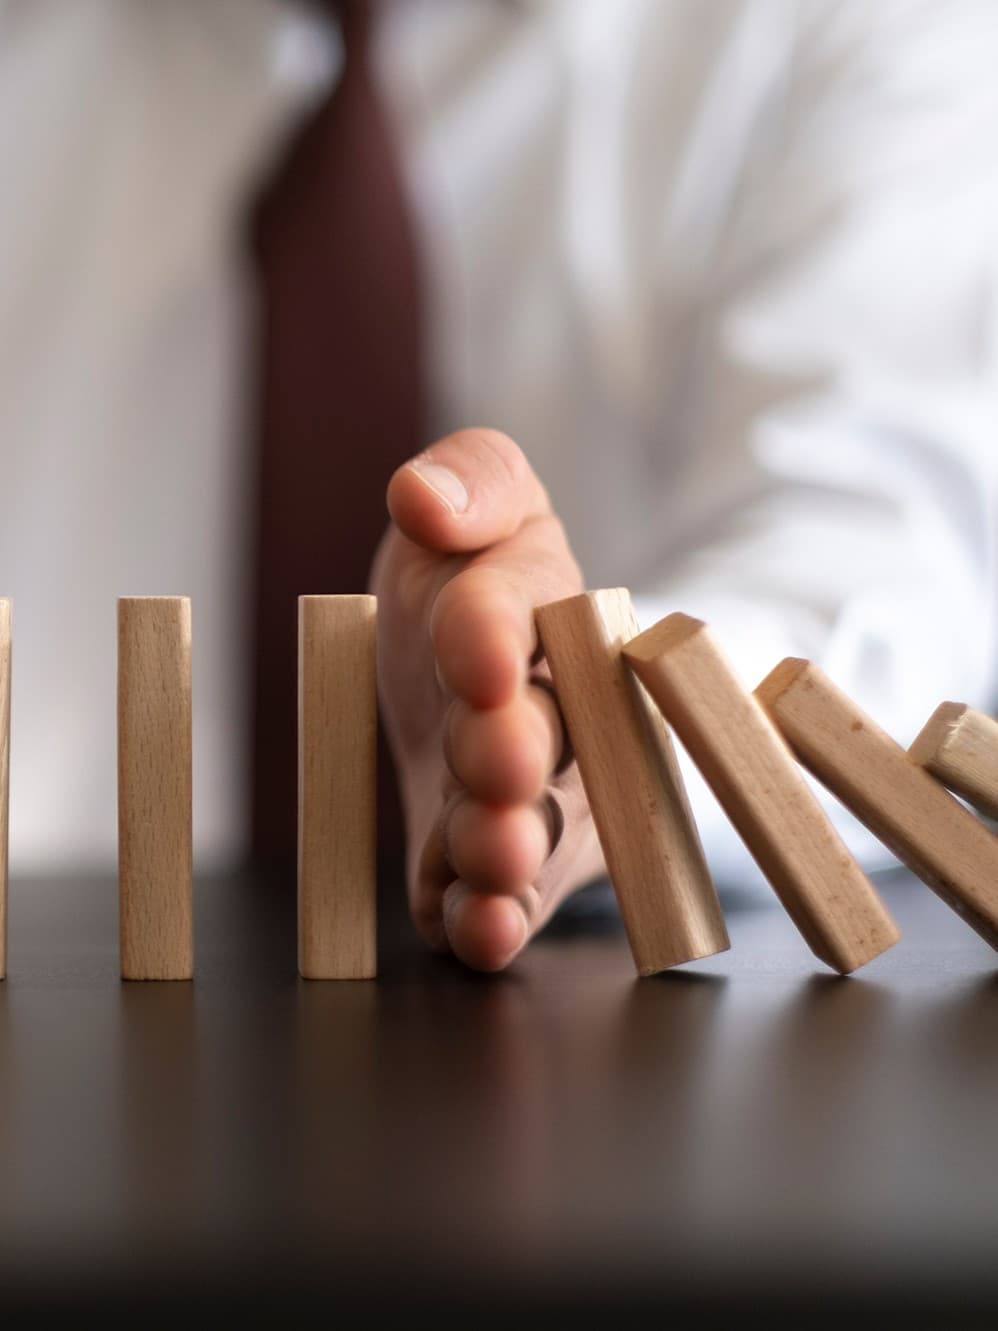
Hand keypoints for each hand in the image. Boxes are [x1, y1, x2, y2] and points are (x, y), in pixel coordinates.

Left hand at [371, 428, 605, 969]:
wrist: (460, 676)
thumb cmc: (470, 579)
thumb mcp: (473, 501)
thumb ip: (469, 480)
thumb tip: (421, 495)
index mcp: (547, 607)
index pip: (527, 607)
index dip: (496, 627)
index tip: (472, 648)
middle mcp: (560, 709)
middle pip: (549, 732)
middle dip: (520, 748)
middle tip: (500, 762)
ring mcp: (538, 796)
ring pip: (534, 825)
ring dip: (510, 844)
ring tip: (490, 857)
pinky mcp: (505, 867)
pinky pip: (504, 898)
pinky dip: (493, 918)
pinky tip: (478, 932)